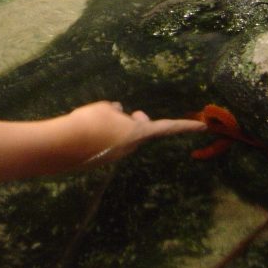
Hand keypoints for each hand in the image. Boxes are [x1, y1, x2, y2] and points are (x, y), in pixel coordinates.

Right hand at [67, 101, 207, 167]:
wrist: (64, 145)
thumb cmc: (91, 121)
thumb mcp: (105, 108)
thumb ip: (116, 110)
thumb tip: (118, 112)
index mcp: (138, 133)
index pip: (168, 127)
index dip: (186, 126)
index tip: (204, 126)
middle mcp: (130, 147)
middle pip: (141, 132)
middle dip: (140, 122)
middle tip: (136, 113)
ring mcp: (116, 155)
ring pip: (122, 137)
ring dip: (117, 126)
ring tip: (103, 116)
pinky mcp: (102, 159)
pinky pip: (108, 143)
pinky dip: (104, 133)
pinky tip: (90, 126)